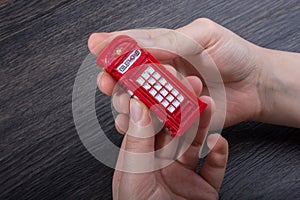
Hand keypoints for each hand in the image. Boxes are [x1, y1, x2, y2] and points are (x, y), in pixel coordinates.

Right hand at [88, 18, 263, 126]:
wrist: (254, 84)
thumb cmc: (232, 54)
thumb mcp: (202, 37)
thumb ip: (170, 41)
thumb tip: (137, 43)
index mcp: (165, 48)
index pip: (132, 46)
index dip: (113, 47)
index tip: (96, 47)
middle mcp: (162, 73)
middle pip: (126, 78)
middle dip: (113, 80)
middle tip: (109, 82)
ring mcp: (167, 96)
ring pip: (134, 102)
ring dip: (127, 104)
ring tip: (134, 102)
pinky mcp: (175, 117)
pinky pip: (152, 123)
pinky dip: (141, 125)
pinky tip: (138, 123)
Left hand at [113, 95, 227, 199]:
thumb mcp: (133, 174)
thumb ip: (137, 142)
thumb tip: (137, 107)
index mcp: (141, 159)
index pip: (150, 125)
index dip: (157, 103)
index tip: (163, 84)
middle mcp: (163, 164)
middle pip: (176, 130)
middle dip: (184, 108)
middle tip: (191, 88)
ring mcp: (184, 174)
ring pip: (196, 143)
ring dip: (203, 123)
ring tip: (209, 104)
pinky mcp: (203, 187)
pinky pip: (214, 167)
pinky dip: (219, 153)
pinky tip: (218, 141)